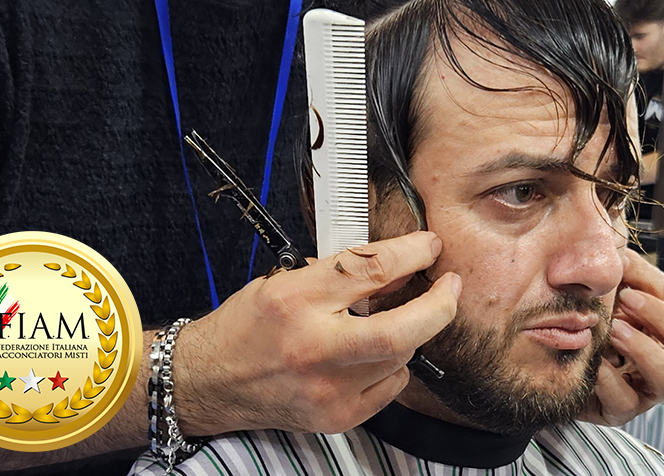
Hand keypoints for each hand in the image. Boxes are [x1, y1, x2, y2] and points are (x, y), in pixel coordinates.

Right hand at [171, 231, 459, 435]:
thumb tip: (398, 264)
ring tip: (406, 314)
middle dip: (439, 306)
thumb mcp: (287, 279)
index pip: (370, 270)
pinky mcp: (336, 417)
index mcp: (298, 299)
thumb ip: (341, 273)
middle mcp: (314, 346)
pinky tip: (377, 351)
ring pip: (400, 357)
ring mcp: (327, 389)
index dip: (411, 253)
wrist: (211, 381)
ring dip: (412, 331)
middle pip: (399, 330)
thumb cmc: (248, 323)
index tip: (429, 245)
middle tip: (452, 284)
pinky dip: (394, 364)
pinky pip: (389, 386)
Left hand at [580, 249, 663, 425]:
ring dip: (645, 350)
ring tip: (614, 330)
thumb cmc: (589, 323)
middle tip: (628, 299)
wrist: (554, 363)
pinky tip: (593, 361)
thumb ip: (618, 274)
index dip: (656, 285)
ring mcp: (647, 389)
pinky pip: (625, 402)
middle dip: (663, 318)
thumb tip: (618, 247)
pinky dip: (609, 380)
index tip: (624, 267)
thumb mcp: (605, 295)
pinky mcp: (620, 411)